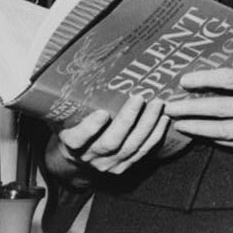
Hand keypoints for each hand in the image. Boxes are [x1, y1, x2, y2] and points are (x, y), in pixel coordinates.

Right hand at [49, 95, 170, 178]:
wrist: (78, 156)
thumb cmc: (74, 125)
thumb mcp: (68, 113)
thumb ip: (73, 98)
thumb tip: (85, 66)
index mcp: (72, 142)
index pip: (78, 138)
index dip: (90, 128)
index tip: (102, 112)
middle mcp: (90, 156)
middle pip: (111, 142)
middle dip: (127, 120)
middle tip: (139, 98)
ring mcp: (108, 164)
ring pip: (131, 147)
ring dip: (147, 125)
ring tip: (157, 104)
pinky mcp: (123, 166)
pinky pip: (142, 152)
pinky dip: (155, 135)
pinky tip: (163, 119)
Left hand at [165, 67, 232, 156]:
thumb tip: (214, 62)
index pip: (230, 79)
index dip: (205, 79)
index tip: (184, 81)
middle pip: (220, 108)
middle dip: (192, 108)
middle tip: (170, 107)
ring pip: (222, 130)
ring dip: (197, 127)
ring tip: (178, 123)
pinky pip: (232, 143)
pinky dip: (213, 138)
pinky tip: (198, 133)